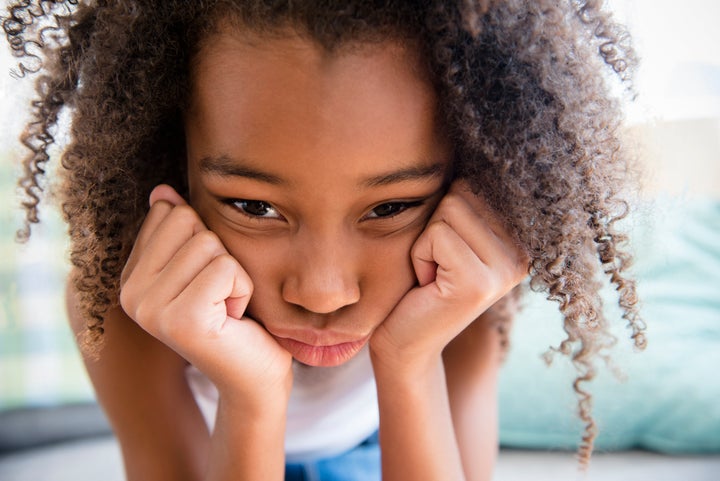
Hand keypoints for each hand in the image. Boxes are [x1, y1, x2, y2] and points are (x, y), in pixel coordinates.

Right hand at [119, 185, 291, 405]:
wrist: (254, 375)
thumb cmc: (235, 318)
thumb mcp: (204, 267)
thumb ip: (179, 231)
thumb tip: (161, 192)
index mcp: (131, 278)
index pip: (169, 213)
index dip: (204, 240)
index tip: (206, 281)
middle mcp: (131, 295)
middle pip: (188, 222)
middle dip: (219, 254)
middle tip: (219, 295)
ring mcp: (151, 309)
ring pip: (208, 243)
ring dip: (234, 274)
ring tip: (226, 308)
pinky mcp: (181, 320)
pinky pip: (225, 267)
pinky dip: (242, 288)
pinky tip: (234, 318)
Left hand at [369, 180, 528, 370]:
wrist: (407, 343)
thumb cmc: (420, 283)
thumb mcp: (449, 236)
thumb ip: (467, 203)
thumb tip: (470, 143)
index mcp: (519, 241)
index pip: (477, 184)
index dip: (447, 212)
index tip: (448, 253)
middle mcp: (522, 255)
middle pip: (463, 193)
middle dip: (436, 226)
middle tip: (438, 266)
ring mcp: (505, 270)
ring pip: (449, 209)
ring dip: (426, 241)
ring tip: (433, 274)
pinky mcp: (478, 284)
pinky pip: (436, 234)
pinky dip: (419, 255)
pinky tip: (427, 284)